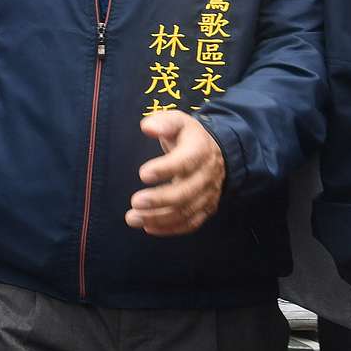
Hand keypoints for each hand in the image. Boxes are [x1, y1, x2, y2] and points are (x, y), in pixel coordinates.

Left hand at [126, 111, 225, 234]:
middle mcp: (207, 175)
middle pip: (186, 192)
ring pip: (186, 211)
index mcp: (200, 150)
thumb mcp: (179, 121)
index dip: (166, 169)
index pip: (186, 162)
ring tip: (133, 218)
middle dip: (160, 200)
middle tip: (135, 202)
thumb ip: (163, 122)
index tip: (143, 174)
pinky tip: (148, 227)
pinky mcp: (206, 208)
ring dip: (159, 218)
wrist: (218, 153)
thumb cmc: (189, 137)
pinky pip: (191, 223)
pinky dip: (170, 228)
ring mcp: (208, 194)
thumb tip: (147, 127)